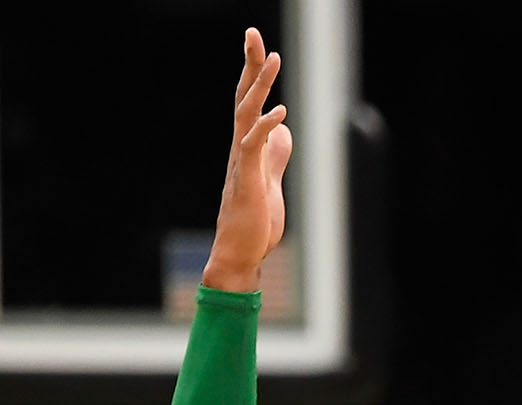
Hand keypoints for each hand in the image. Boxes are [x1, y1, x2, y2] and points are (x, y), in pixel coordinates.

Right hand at [204, 27, 293, 291]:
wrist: (239, 254)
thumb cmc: (253, 222)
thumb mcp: (269, 180)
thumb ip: (274, 154)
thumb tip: (283, 130)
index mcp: (246, 147)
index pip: (248, 102)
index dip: (253, 73)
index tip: (258, 45)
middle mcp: (239, 149)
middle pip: (242, 97)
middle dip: (250, 65)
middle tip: (253, 33)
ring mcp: (241, 162)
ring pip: (246, 115)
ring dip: (260, 86)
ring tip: (273, 59)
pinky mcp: (247, 180)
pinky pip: (254, 147)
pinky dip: (266, 127)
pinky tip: (282, 112)